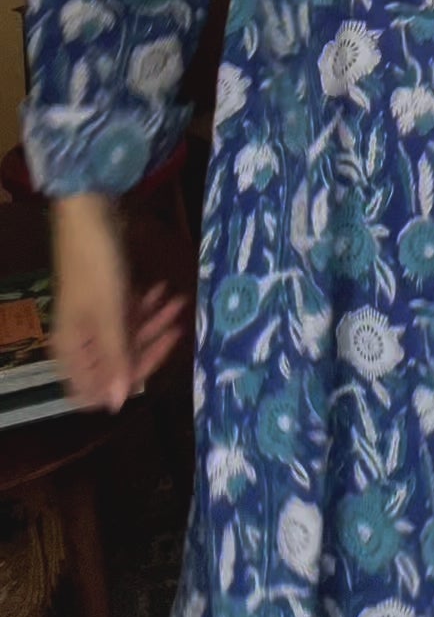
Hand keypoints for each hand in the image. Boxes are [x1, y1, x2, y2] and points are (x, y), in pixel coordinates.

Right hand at [50, 194, 186, 410]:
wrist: (89, 211)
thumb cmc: (97, 264)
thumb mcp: (110, 313)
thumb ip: (116, 358)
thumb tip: (116, 405)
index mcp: (71, 349)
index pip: (96, 387)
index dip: (126, 381)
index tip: (155, 365)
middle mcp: (80, 338)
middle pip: (118, 360)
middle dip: (150, 344)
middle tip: (179, 324)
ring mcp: (93, 316)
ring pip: (127, 334)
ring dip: (153, 321)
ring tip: (178, 301)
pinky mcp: (106, 295)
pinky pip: (127, 313)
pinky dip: (145, 306)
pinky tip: (162, 291)